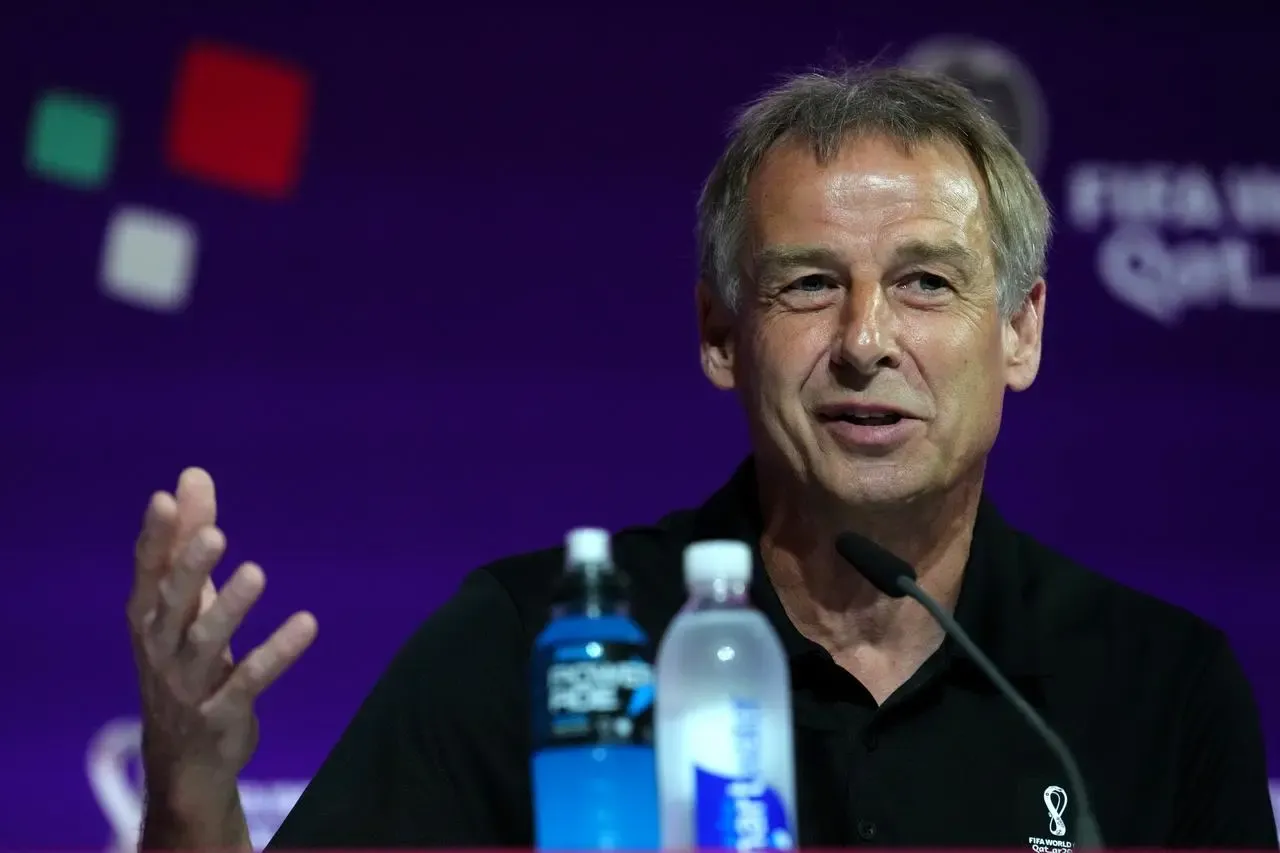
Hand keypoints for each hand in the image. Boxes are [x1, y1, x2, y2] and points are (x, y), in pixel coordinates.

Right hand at [127, 468, 317, 819]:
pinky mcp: (220, 713)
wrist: (183, 757)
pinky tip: (307, 624)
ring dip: (230, 608)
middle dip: (188, 570)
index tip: (165, 500)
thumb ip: (188, 538)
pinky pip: (249, 680)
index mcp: (148, 617)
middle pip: (171, 604)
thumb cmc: (182, 660)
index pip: (147, 572)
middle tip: (214, 534)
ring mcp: (187, 685)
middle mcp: (160, 648)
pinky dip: (277, 653)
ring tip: (257, 572)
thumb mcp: (183, 601)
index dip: (155, 538)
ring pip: (205, 642)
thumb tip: (192, 475)